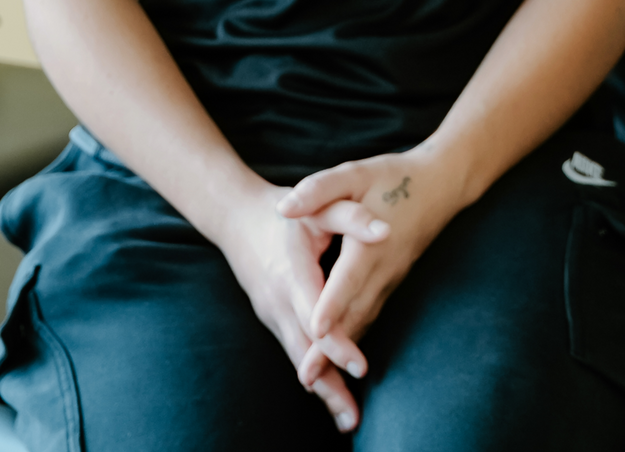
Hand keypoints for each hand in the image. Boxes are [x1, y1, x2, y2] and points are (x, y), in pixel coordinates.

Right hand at [219, 181, 373, 432]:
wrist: (238, 219)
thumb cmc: (287, 211)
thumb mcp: (319, 205)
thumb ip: (351, 217)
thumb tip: (386, 231)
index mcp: (291, 273)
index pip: (315, 316)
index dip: (336, 343)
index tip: (359, 366)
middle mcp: (278, 302)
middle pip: (305, 351)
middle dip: (329, 384)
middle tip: (353, 416)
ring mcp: (272, 314)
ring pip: (298, 358)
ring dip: (322, 390)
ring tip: (348, 419)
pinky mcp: (274, 319)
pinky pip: (295, 352)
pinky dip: (312, 376)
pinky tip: (330, 396)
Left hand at [279, 145, 464, 365]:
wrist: (444, 183)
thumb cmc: (394, 175)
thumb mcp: (355, 173)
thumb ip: (319, 189)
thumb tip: (283, 207)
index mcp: (369, 242)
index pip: (347, 278)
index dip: (331, 304)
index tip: (314, 330)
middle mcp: (382, 267)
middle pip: (355, 312)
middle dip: (331, 347)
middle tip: (306, 377)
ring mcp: (391, 278)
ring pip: (365, 319)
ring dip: (343, 349)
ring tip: (317, 379)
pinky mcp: (394, 282)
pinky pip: (372, 314)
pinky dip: (356, 336)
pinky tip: (341, 354)